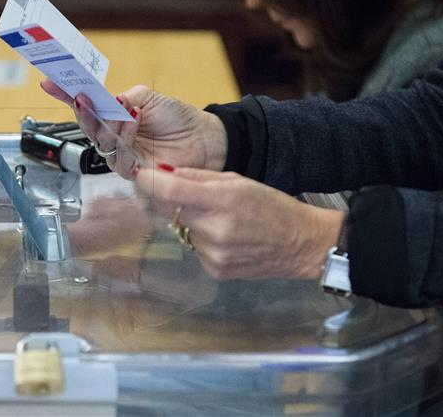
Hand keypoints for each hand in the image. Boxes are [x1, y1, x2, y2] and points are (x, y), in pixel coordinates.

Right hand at [40, 81, 226, 177]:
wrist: (203, 140)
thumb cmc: (178, 118)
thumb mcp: (147, 98)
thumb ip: (123, 98)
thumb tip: (107, 102)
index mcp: (114, 114)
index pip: (84, 105)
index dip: (65, 94)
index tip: (49, 82)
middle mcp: (113, 135)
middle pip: (86, 125)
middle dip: (84, 112)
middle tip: (84, 99)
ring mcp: (120, 153)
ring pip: (99, 141)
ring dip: (109, 125)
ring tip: (126, 114)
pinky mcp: (131, 170)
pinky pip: (116, 157)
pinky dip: (123, 138)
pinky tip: (132, 126)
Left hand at [134, 166, 344, 279]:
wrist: (301, 244)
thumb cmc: (271, 206)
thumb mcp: (237, 181)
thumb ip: (197, 177)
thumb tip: (162, 172)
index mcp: (221, 200)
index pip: (167, 192)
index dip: (148, 182)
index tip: (141, 175)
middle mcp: (214, 230)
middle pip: (169, 210)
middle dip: (171, 200)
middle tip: (189, 194)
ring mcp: (213, 254)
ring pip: (181, 229)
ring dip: (190, 221)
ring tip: (218, 218)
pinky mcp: (214, 269)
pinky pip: (194, 248)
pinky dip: (202, 239)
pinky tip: (225, 237)